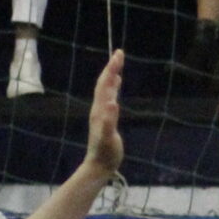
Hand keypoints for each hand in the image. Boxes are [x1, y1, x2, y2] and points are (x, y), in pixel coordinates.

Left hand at [84, 48, 125, 176]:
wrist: (98, 165)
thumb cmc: (105, 153)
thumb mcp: (108, 137)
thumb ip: (109, 120)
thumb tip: (112, 102)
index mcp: (100, 110)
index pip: (105, 84)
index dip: (112, 69)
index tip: (119, 54)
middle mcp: (99, 108)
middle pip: (104, 83)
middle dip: (111, 67)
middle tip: (120, 53)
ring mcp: (101, 113)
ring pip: (105, 89)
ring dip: (112, 75)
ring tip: (117, 64)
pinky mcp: (106, 118)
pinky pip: (109, 97)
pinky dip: (113, 87)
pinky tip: (117, 85)